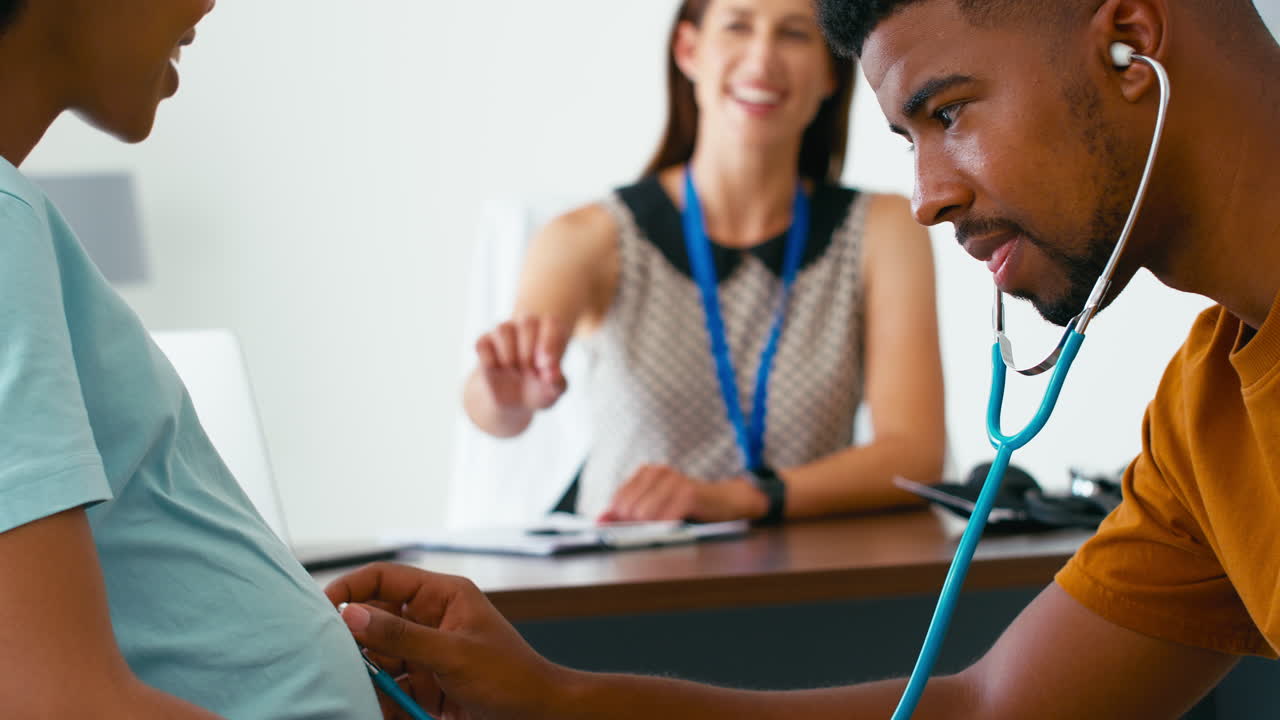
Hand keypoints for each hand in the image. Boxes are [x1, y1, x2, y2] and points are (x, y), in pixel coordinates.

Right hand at [326, 563, 569, 719]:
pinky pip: (390, 687)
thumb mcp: (453, 654)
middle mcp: (430, 619)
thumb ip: (401, 637)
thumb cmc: (510, 677)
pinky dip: (380, 697)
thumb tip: (352, 615)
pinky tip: (375, 705)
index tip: (322, 609)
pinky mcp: (425, 685)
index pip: (385, 579)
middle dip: (354, 638)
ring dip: (365, 673)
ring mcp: (426, 653)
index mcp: (442, 596)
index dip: (351, 589)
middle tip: (330, 655)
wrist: (539, 717)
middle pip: (375, 619)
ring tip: (354, 686)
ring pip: (378, 657)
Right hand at [474, 316, 568, 412]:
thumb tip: (551, 374)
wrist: (515, 402)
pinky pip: (482, 344)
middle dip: (528, 352)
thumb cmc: (541, 388)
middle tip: (531, 373)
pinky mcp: (484, 342)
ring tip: (514, 371)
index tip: (546, 365)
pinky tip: (497, 371)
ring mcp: (504, 331)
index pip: (551, 323)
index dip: (549, 343)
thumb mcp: (554, 390)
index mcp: (550, 330)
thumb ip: (557, 382)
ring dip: (509, 356)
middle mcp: (527, 324)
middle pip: (527, 323)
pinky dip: (490, 361)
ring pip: (503, 329)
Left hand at [596, 465, 766, 522]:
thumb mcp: (655, 506)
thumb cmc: (688, 507)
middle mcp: (659, 471)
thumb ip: (626, 512)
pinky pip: (665, 517)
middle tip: (652, 533)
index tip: (630, 531)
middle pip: (629, 509)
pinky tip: (673, 530)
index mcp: (647, 472)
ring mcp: (674, 480)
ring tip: (664, 531)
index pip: (618, 500)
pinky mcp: (689, 493)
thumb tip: (600, 521)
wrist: (725, 502)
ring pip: (644, 514)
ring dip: (652, 530)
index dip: (620, 521)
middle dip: (636, 527)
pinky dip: (665, 529)